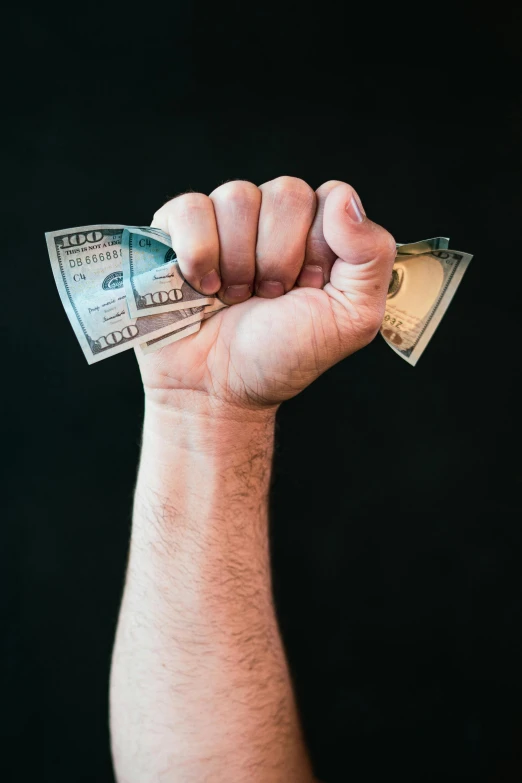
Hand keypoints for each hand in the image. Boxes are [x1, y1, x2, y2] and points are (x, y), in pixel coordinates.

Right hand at [137, 177, 395, 413]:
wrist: (218, 391)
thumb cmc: (282, 357)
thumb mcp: (351, 318)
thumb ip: (372, 255)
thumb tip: (344, 198)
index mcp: (318, 234)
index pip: (330, 197)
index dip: (318, 246)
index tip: (309, 288)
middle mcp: (272, 219)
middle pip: (286, 192)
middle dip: (278, 258)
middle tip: (269, 297)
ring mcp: (223, 220)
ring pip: (237, 196)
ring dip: (237, 262)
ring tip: (234, 297)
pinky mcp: (178, 229)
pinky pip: (191, 208)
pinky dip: (198, 253)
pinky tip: (202, 286)